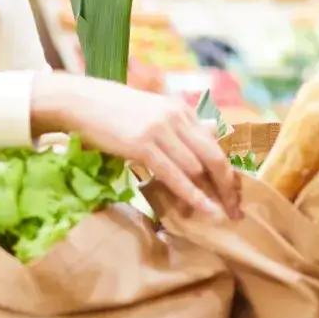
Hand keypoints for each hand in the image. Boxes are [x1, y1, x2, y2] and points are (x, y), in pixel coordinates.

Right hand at [30, 72, 240, 219]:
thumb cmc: (117, 110)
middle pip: (214, 157)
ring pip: (196, 168)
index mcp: (183, 111)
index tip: (235, 194)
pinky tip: (203, 209)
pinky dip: (191, 194)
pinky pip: (174, 175)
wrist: (83, 101)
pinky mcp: (143, 145)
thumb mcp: (156, 111)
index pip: (215, 145)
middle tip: (235, 211)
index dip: (228, 172)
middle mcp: (177, 118)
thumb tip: (213, 129)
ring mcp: (161, 131)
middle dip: (228, 187)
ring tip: (217, 215)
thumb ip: (183, 124)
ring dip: (210, 195)